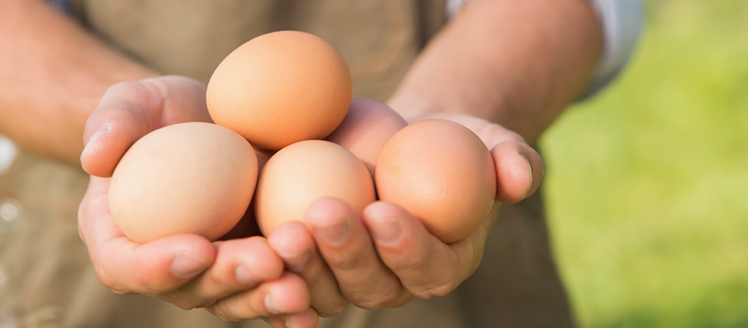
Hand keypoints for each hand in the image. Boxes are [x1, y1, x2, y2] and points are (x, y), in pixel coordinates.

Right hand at [78, 76, 310, 322]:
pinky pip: (269, 292)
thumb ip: (112, 122)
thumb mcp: (133, 103)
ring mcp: (212, 274)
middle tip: (266, 261)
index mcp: (119, 239)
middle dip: (230, 281)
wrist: (209, 124)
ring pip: (236, 300)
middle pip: (191, 290)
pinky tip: (317, 303)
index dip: (158, 266)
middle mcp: (165, 268)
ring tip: (299, 287)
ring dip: (267, 297)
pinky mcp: (251, 270)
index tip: (198, 248)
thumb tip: (95, 156)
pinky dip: (292, 303)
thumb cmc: (161, 114)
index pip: (127, 266)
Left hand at [265, 110, 542, 316]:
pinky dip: (274, 272)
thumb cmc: (452, 139)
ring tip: (283, 230)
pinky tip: (254, 249)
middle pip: (371, 285)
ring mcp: (350, 281)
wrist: (400, 139)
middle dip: (346, 254)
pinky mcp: (314, 267)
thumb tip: (520, 177)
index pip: (428, 267)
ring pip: (326, 289)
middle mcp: (396, 284)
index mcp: (443, 263)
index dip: (407, 246)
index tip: (384, 211)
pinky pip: (292, 280)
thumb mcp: (488, 139)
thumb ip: (512, 159)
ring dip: (304, 265)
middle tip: (323, 213)